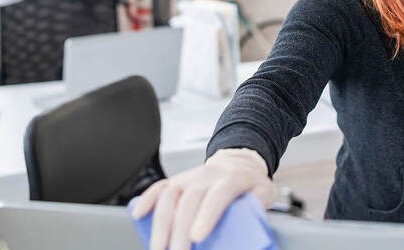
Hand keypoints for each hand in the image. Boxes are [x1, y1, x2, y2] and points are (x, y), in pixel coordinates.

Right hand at [130, 148, 275, 249]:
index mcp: (232, 178)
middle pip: (190, 200)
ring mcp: (190, 176)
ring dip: (161, 223)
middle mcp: (208, 175)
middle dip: (180, 230)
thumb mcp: (265, 192)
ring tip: (158, 248)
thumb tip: (250, 232)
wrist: (239, 162)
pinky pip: (160, 186)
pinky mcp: (178, 180)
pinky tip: (139, 215)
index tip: (197, 237)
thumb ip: (259, 207)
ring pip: (171, 195)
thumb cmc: (251, 184)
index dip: (207, 215)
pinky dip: (148, 199)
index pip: (217, 195)